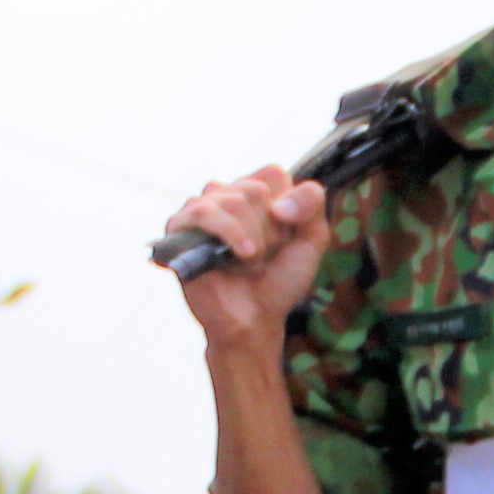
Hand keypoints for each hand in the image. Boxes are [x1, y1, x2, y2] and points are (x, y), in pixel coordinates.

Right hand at [164, 169, 327, 357]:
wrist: (255, 319)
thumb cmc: (279, 280)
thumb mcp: (312, 239)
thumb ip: (312, 203)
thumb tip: (278, 203)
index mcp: (253, 192)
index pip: (273, 174)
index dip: (287, 210)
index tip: (284, 239)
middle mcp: (225, 195)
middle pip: (256, 189)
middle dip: (270, 231)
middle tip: (263, 257)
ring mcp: (201, 209)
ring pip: (235, 200)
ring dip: (253, 239)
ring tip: (249, 262)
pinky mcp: (180, 227)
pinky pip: (205, 212)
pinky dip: (230, 234)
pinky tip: (240, 257)